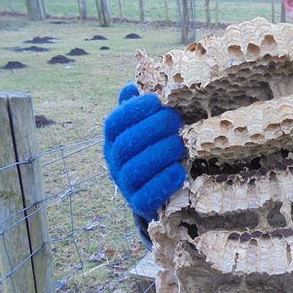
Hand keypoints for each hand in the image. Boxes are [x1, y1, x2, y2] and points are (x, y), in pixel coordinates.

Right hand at [103, 83, 185, 221]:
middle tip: (175, 120)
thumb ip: (139, 112)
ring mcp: (125, 186)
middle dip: (152, 129)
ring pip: (134, 170)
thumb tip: (131, 87)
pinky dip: (163, 182)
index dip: (133, 110)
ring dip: (159, 153)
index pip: (113, 124)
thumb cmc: (153, 153)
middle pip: (125, 145)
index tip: (156, 100)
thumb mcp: (146, 132)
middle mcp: (114, 164)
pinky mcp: (140, 205)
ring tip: (179, 144)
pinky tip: (178, 170)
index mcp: (113, 141)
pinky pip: (146, 196)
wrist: (156, 194)